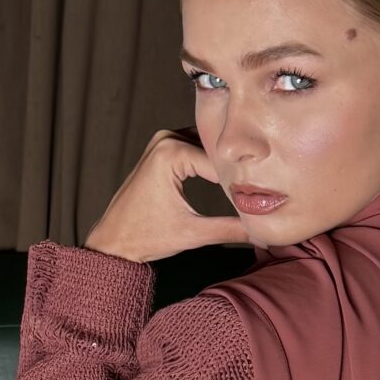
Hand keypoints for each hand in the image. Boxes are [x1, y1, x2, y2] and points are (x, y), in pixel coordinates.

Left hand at [84, 126, 252, 266]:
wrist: (113, 241)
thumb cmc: (144, 236)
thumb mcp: (192, 233)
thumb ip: (230, 229)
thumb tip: (262, 233)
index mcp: (171, 153)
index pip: (221, 161)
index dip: (243, 179)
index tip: (265, 194)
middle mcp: (166, 139)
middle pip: (215, 150)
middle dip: (236, 168)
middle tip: (265, 184)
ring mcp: (163, 140)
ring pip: (207, 147)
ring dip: (225, 163)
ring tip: (251, 180)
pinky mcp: (162, 148)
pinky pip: (196, 149)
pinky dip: (211, 161)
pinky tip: (229, 176)